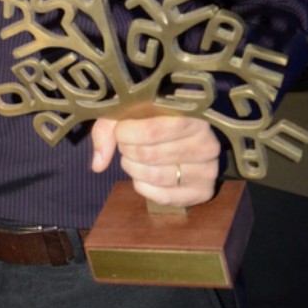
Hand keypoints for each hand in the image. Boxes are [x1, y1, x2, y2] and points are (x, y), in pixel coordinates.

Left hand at [90, 114, 220, 208]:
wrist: (189, 133)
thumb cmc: (156, 117)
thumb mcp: (132, 111)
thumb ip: (109, 128)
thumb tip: (98, 164)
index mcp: (193, 116)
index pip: (153, 131)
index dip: (127, 134)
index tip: (119, 130)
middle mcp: (207, 143)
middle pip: (151, 155)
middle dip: (127, 151)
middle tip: (124, 145)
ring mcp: (208, 170)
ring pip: (156, 176)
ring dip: (133, 169)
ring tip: (131, 159)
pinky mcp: (204, 191)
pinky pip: (165, 197)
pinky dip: (144, 187)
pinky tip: (141, 176)